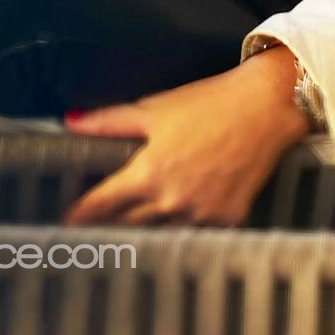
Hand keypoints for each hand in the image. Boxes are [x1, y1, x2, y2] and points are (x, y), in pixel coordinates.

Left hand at [61, 46, 310, 227]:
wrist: (265, 107)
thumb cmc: (209, 103)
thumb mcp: (154, 108)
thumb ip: (109, 121)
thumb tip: (70, 120)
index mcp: (148, 173)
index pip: (102, 203)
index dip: (82, 212)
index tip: (68, 220)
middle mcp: (171, 201)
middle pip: (128, 223)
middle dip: (112, 220)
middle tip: (99, 220)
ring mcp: (201, 214)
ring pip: (162, 231)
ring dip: (147, 225)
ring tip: (136, 220)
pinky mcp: (227, 220)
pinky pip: (196, 231)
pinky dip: (185, 224)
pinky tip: (179, 216)